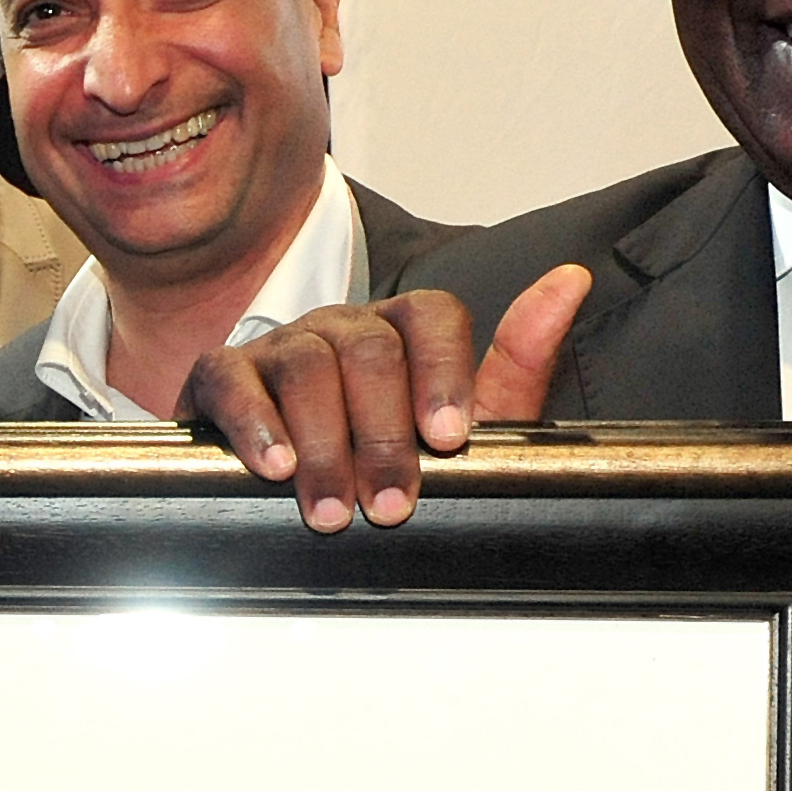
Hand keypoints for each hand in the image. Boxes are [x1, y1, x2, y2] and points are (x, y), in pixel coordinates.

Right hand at [178, 263, 588, 529]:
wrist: (290, 497)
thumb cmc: (382, 461)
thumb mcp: (462, 429)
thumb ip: (516, 365)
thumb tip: (570, 281)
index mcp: (403, 332)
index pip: (432, 317)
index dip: (442, 374)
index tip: (445, 439)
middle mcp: (342, 327)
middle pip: (368, 349)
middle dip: (381, 435)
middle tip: (390, 505)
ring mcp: (280, 346)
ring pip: (306, 366)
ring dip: (323, 445)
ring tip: (333, 509)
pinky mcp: (222, 375)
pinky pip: (232, 380)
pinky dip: (255, 423)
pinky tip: (274, 466)